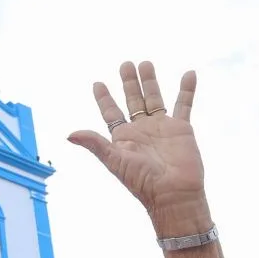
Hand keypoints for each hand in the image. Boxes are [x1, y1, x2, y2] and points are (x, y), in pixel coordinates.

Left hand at [69, 62, 206, 232]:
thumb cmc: (142, 181)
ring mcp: (162, 127)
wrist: (173, 193)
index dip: (104, 98)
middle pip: (133, 100)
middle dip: (128, 82)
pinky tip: (189, 73)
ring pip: (155, 98)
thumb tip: (69, 134)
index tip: (98, 83)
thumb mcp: (114, 160)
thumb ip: (94, 144)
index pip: (111, 113)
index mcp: (123, 137)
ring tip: (145, 63)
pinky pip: (184, 104)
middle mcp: (141, 130)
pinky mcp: (181, 128)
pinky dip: (187, 89)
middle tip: (125, 64)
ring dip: (150, 81)